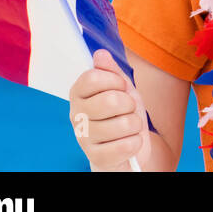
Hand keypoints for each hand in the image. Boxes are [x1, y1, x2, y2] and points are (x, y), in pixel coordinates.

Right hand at [67, 49, 151, 170]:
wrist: (127, 147)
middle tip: (127, 109)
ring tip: (129, 127)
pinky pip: (126, 145)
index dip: (115, 80)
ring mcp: (84, 139)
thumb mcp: (122, 88)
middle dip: (129, 103)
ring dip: (135, 124)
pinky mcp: (96, 158)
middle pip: (110, 100)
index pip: (92, 78)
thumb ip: (111, 71)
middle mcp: (76, 116)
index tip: (121, 87)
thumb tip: (100, 53)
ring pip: (123, 124)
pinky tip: (129, 143)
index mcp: (79, 94)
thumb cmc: (122, 113)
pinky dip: (136, 142)